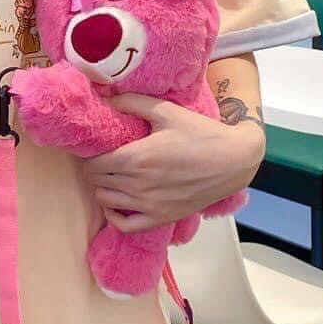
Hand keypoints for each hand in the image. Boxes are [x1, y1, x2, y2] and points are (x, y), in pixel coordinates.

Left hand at [83, 93, 264, 233]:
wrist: (234, 160)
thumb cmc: (201, 133)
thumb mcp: (166, 111)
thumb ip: (133, 103)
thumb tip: (107, 98)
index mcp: (138, 158)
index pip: (94, 164)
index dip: (88, 155)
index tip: (93, 147)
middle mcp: (140, 185)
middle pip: (97, 181)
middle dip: (93, 169)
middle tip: (100, 158)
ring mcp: (150, 205)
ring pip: (105, 201)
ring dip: (101, 188)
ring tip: (108, 175)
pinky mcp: (161, 218)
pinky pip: (125, 226)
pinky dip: (114, 216)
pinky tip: (115, 202)